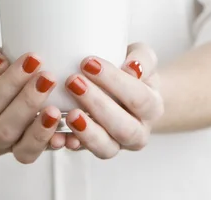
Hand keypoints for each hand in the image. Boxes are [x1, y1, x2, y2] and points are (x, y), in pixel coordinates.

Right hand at [0, 46, 66, 162]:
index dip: (10, 84)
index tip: (33, 59)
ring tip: (56, 110)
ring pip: (24, 150)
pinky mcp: (33, 150)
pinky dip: (58, 143)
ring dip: (41, 130)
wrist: (0, 85)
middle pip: (5, 130)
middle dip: (28, 103)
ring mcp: (12, 148)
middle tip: (49, 78)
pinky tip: (69, 132)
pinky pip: (45, 154)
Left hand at [63, 42, 163, 157]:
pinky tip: (58, 134)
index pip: (137, 97)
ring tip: (69, 113)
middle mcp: (139, 131)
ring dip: (87, 131)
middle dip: (96, 104)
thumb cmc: (132, 70)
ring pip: (106, 148)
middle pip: (123, 126)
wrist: (128, 92)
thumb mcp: (143, 57)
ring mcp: (118, 144)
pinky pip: (84, 153)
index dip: (114, 81)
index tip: (88, 63)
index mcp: (152, 107)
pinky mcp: (96, 149)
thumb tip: (132, 67)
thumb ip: (142, 58)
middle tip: (73, 82)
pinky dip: (70, 144)